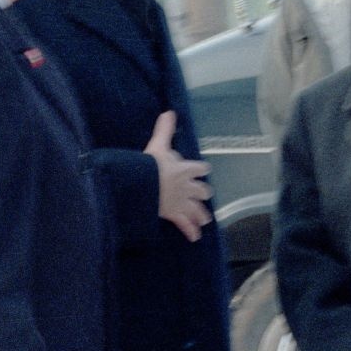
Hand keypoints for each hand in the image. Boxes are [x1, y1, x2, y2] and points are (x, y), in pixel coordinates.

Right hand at [146, 110, 212, 241]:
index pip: (200, 168)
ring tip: (205, 219)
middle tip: (204, 194)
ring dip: (201, 214)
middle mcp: (188, 187)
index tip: (204, 169)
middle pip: (202, 191)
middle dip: (202, 193)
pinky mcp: (175, 215)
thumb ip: (165, 130)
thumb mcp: (158, 144)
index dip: (201, 169)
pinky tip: (195, 238)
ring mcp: (183, 202)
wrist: (145, 185)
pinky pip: (185, 225)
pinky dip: (190, 231)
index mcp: (186, 169)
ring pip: (196, 209)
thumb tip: (169, 112)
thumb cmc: (151, 165)